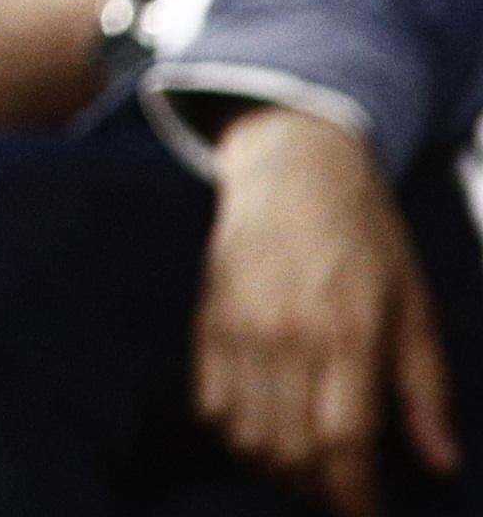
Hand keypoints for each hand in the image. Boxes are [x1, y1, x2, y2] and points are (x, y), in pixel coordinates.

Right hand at [200, 104, 457, 516]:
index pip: (342, 440)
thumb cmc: (366, 235)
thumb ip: (426, 387)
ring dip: (276, 468)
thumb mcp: (415, 305)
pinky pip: (210, 403)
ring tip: (304, 471)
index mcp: (347, 333)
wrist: (292, 167)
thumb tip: (441, 460)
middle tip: (340, 495)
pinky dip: (235, 434)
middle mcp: (286, 336)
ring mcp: (239, 329)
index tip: (364, 516)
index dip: (352, 495)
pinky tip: (262, 436)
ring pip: (246, 434)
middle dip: (316, 489)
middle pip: (290, 448)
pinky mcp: (207, 320)